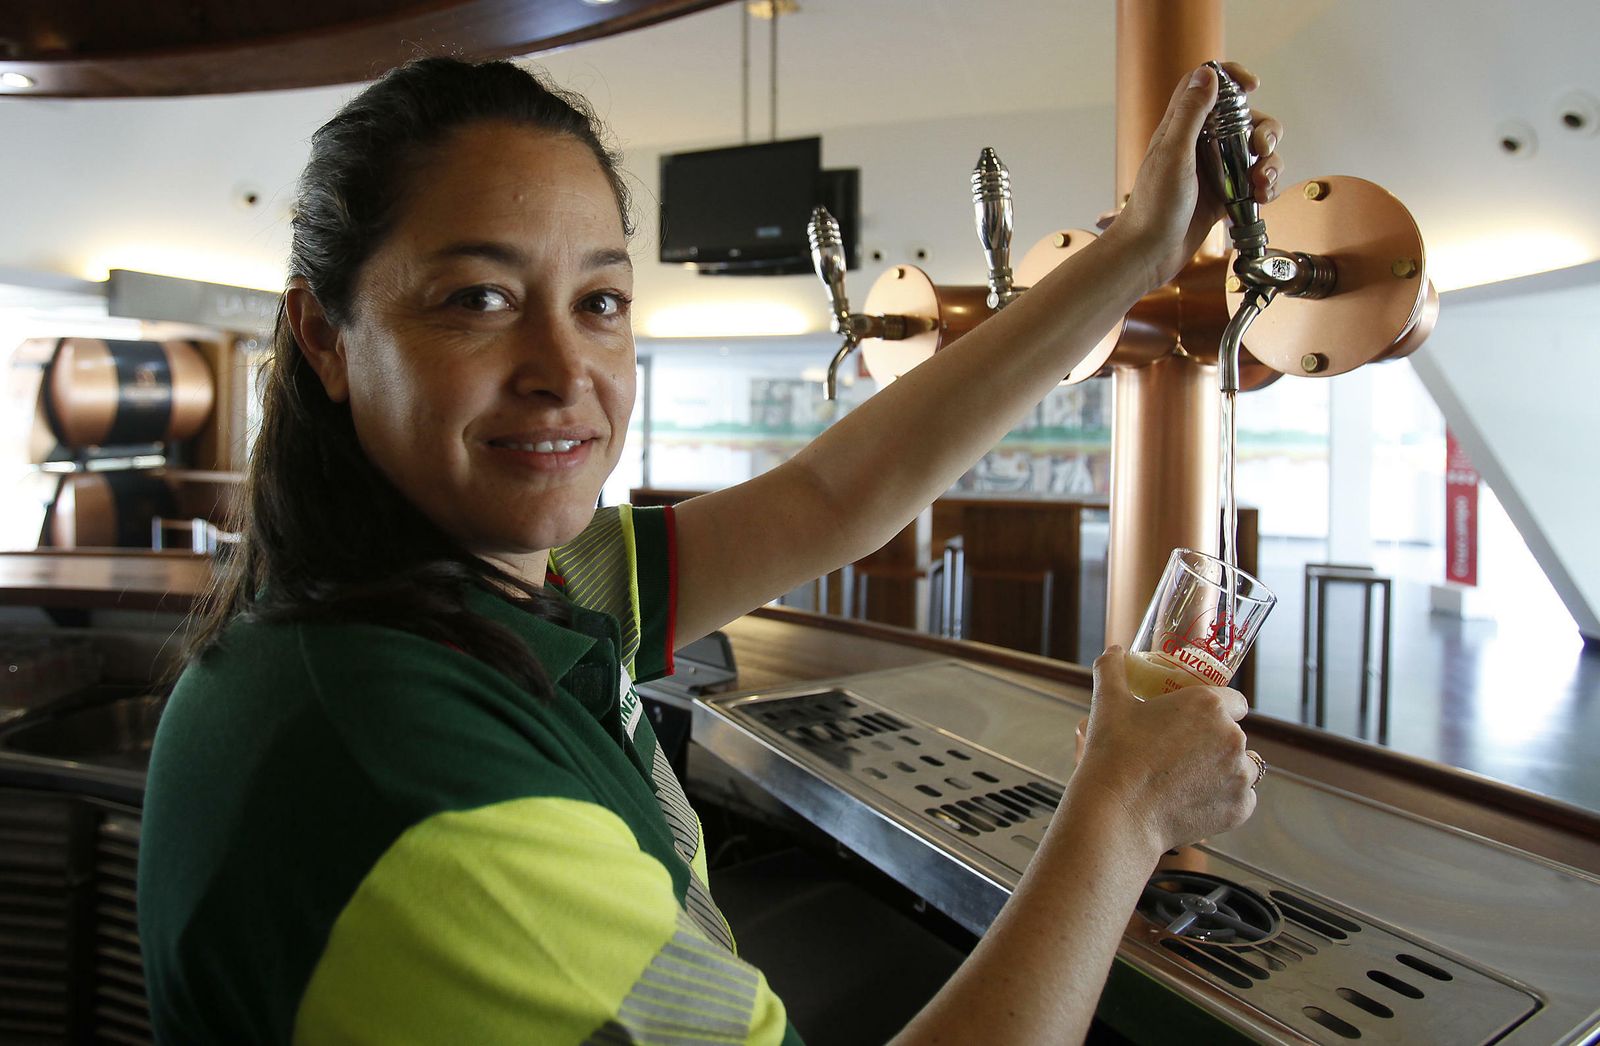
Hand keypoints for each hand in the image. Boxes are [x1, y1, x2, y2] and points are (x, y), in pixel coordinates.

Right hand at [1071, 646, 1257, 853]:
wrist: (1117, 812)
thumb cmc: (1114, 755)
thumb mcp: (1109, 703)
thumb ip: (1113, 670)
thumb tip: (1114, 652)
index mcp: (1208, 705)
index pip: (1234, 702)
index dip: (1217, 711)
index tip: (1197, 722)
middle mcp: (1233, 737)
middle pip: (1235, 735)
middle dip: (1214, 742)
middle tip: (1181, 753)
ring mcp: (1240, 775)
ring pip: (1241, 767)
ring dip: (1223, 771)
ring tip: (1188, 780)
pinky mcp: (1241, 808)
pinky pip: (1242, 799)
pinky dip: (1224, 800)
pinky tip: (1195, 800)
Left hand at [1103, 62, 1284, 292]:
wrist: (1149, 253)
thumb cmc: (1153, 206)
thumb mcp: (1172, 153)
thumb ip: (1190, 114)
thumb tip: (1207, 72)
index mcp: (1182, 128)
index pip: (1206, 85)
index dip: (1231, 77)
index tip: (1252, 86)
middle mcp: (1199, 145)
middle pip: (1244, 119)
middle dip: (1264, 130)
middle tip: (1261, 148)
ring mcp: (1214, 171)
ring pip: (1255, 153)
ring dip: (1270, 163)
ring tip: (1262, 183)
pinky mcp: (1224, 196)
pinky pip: (1254, 182)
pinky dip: (1265, 187)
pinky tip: (1260, 198)